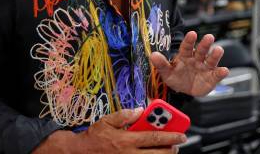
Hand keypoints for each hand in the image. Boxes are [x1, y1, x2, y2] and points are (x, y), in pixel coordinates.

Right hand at [33, 108, 186, 152]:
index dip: (170, 137)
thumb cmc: (93, 137)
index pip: (154, 138)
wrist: (78, 153)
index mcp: (126, 140)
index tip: (181, 135)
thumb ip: (124, 115)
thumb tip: (140, 109)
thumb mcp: (107, 121)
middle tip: (178, 144)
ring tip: (169, 151)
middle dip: (171, 149)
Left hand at [150, 31, 228, 96]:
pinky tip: (224, 71)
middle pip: (201, 50)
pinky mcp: (212, 77)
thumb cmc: (176, 77)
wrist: (184, 90)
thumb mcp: (167, 72)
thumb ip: (161, 64)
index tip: (192, 33)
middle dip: (205, 44)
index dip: (189, 40)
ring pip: (211, 59)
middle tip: (209, 37)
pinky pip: (217, 74)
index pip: (187, 46)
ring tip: (219, 50)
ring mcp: (205, 67)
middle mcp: (197, 59)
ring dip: (215, 55)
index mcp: (185, 55)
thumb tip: (153, 55)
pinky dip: (221, 72)